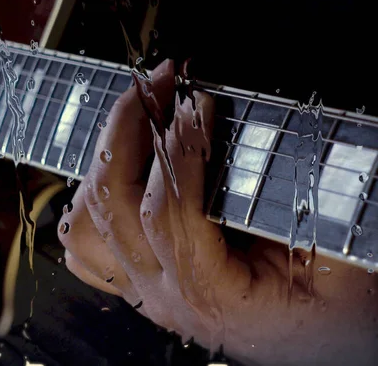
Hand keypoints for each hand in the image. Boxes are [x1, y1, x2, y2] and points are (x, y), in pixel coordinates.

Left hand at [58, 59, 377, 364]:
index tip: (193, 101)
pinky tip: (119, 165)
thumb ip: (294, 195)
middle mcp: (165, 295)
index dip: (177, 150)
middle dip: (126, 131)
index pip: (168, 215)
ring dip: (104, 161)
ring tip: (136, 116)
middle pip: (113, 208)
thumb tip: (245, 131)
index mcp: (211, 296)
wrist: (328, 338)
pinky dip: (94, 199)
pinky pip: (90, 245)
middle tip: (155, 86)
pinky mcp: (141, 278)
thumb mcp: (333, 248)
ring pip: (88, 226)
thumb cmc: (336, 303)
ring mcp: (145, 288)